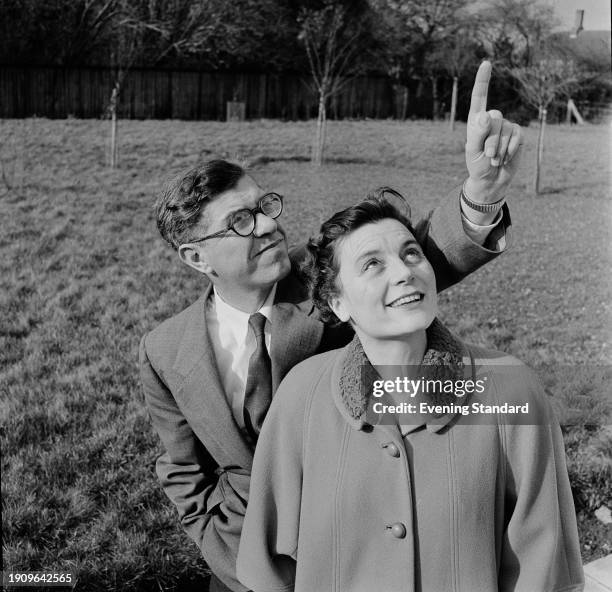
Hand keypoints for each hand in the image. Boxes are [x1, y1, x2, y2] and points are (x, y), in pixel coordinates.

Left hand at [464, 61, 522, 204]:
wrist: (491, 179)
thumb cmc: (478, 165)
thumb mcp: (473, 151)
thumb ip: (478, 133)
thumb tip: (486, 114)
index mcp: (477, 121)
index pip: (480, 97)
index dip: (483, 80)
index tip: (486, 62)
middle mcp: (493, 120)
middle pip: (495, 118)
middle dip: (490, 140)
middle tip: (488, 155)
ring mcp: (506, 126)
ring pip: (505, 129)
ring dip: (499, 148)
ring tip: (495, 159)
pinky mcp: (518, 135)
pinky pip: (517, 136)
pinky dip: (510, 150)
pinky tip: (505, 158)